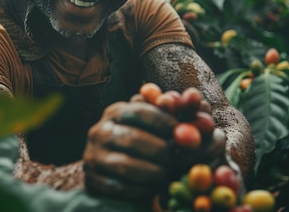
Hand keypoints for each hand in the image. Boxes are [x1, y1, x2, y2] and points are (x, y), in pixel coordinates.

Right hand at [82, 95, 226, 202]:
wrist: (116, 173)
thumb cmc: (143, 145)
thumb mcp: (154, 126)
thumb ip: (173, 114)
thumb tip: (195, 98)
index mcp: (115, 112)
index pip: (140, 111)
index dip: (165, 122)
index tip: (183, 133)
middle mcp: (100, 131)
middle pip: (134, 138)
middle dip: (161, 151)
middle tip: (175, 159)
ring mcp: (94, 156)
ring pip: (126, 165)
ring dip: (153, 173)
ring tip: (165, 175)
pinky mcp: (94, 180)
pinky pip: (119, 187)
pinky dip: (141, 190)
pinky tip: (151, 188)